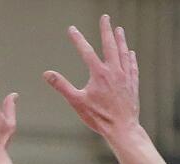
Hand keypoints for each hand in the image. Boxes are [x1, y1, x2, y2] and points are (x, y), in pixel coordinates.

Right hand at [44, 14, 141, 145]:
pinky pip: (132, 66)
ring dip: (121, 40)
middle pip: (110, 45)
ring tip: (119, 30)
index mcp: (99, 74)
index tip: (71, 29)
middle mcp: (114, 71)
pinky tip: (130, 53)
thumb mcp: (76, 102)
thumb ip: (62, 86)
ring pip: (123, 53)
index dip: (77, 39)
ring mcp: (125, 76)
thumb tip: (47, 74)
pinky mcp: (133, 84)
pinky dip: (131, 58)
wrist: (122, 128)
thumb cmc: (99, 117)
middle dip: (106, 30)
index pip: (86, 51)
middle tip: (105, 18)